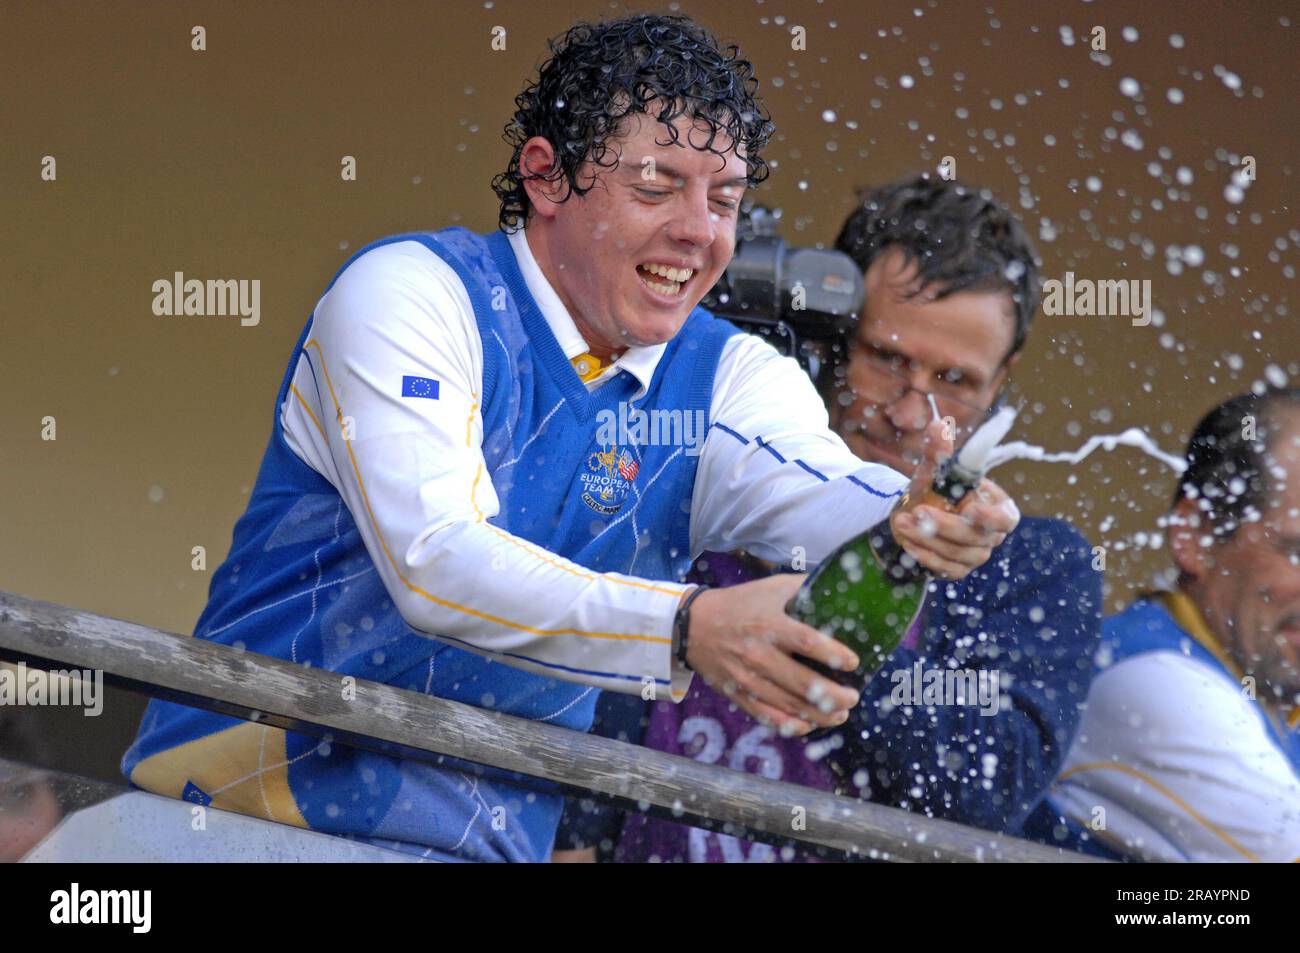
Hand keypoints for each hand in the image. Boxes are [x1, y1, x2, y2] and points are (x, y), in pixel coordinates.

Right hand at [683, 574, 860, 736]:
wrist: (694, 626)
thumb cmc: (740, 604)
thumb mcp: (771, 587)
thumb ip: (804, 588)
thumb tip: (840, 586)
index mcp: (768, 625)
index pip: (806, 642)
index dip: (833, 654)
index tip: (853, 662)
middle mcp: (758, 655)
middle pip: (802, 683)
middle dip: (834, 695)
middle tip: (854, 697)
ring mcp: (748, 679)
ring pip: (789, 707)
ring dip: (821, 715)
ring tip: (841, 714)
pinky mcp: (739, 695)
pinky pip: (768, 718)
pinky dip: (792, 726)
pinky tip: (810, 725)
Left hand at [891, 419, 1020, 577]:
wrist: (915, 511)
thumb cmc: (935, 488)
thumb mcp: (936, 470)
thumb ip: (940, 451)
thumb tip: (937, 426)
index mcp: (996, 506)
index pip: (1006, 518)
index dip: (992, 517)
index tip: (970, 509)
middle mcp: (991, 534)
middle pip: (976, 537)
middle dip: (945, 525)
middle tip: (917, 511)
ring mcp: (975, 554)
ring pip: (957, 554)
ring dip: (927, 538)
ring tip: (901, 521)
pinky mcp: (957, 569)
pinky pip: (945, 568)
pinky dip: (925, 556)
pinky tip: (907, 542)